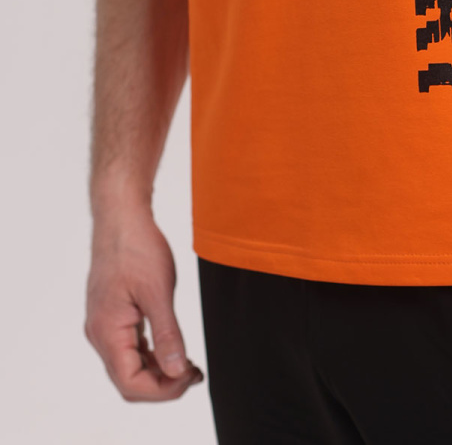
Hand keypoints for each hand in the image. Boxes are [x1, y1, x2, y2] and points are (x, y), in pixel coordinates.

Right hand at [84, 204, 203, 401]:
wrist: (121, 217)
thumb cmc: (137, 247)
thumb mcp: (159, 292)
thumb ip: (167, 334)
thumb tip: (176, 371)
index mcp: (107, 331)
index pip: (130, 383)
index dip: (163, 390)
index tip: (190, 377)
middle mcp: (100, 333)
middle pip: (128, 379)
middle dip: (163, 384)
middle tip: (194, 373)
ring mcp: (103, 324)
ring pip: (128, 365)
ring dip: (158, 370)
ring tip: (189, 365)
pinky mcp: (112, 315)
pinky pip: (129, 347)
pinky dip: (151, 354)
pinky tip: (173, 349)